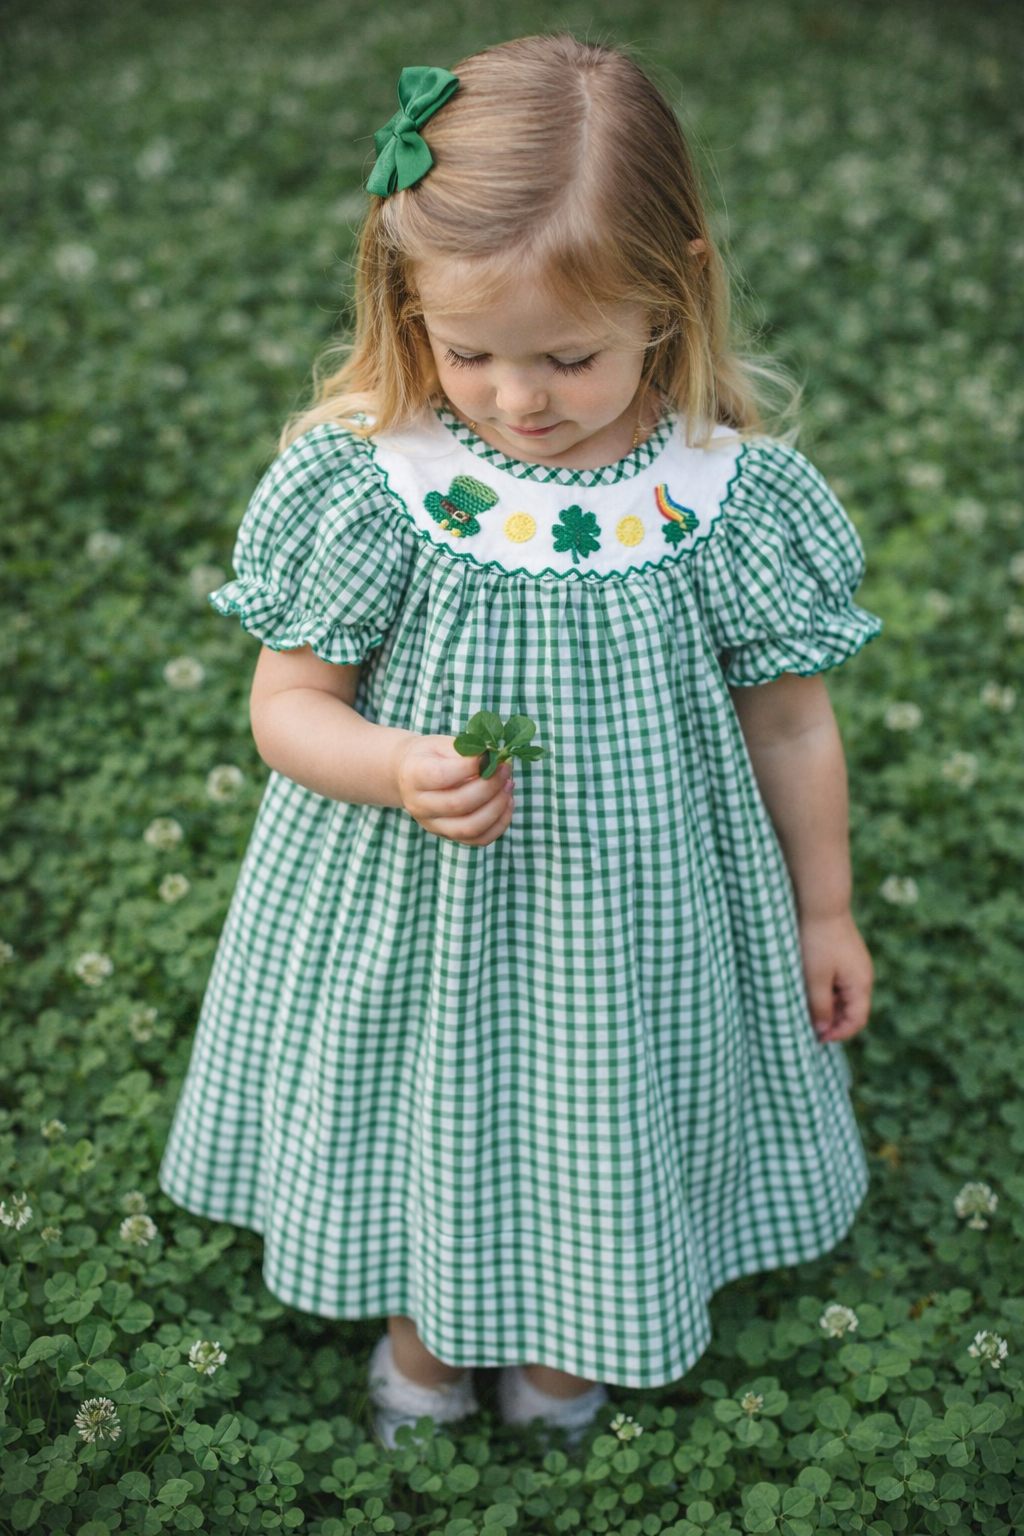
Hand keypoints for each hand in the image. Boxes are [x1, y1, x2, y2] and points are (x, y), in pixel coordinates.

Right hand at [396, 734, 513, 846]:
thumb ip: (466, 750)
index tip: (490, 756)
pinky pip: (479, 839)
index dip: (470, 767)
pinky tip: (506, 803)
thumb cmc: (430, 756)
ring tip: (508, 786)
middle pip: (457, 804)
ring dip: (497, 807)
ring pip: (469, 827)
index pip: (440, 776)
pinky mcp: (448, 835)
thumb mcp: (442, 744)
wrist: (410, 775)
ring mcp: (433, 825)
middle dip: (489, 786)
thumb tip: (495, 758)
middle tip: (505, 769)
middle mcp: (419, 805)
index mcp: (413, 776)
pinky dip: (499, 824)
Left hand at [798, 910, 872, 1043]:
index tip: (816, 1038)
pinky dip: (827, 990)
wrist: (821, 904)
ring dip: (828, 1006)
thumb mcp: (815, 978)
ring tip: (806, 1008)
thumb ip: (820, 1007)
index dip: (838, 1034)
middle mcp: (863, 976)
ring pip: (844, 996)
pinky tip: (809, 988)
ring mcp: (856, 965)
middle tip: (808, 1026)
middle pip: (852, 1010)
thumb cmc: (817, 941)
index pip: (856, 1021)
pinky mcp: (846, 955)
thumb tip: (823, 1030)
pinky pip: (839, 982)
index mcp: (861, 984)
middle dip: (833, 1021)